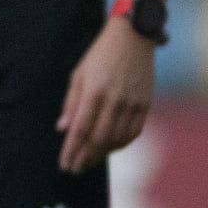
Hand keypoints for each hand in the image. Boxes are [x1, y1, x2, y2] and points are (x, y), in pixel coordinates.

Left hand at [56, 16, 154, 172]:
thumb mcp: (78, 73)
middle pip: (98, 139)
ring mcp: (132, 103)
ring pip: (117, 139)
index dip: (71, 150)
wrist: (133, 38)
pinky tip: (110, 148)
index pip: (80, 129)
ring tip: (89, 161)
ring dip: (102, 154)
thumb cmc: (99, 55)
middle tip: (75, 169)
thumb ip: (71, 103)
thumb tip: (62, 129)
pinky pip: (133, 132)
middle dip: (85, 157)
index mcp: (93, 90)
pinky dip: (120, 144)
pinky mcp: (145, 104)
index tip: (64, 164)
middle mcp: (114, 99)